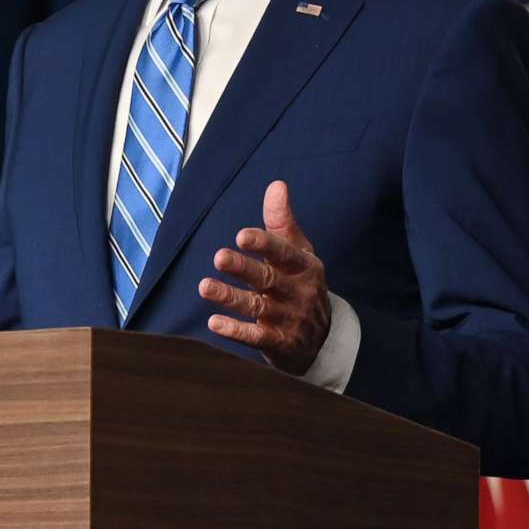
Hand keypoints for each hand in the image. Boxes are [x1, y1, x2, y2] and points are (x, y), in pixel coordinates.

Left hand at [199, 180, 332, 375]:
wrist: (324, 337)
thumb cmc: (302, 284)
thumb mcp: (298, 253)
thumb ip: (282, 222)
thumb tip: (276, 185)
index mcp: (304, 266)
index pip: (284, 253)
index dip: (264, 244)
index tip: (241, 235)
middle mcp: (298, 292)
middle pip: (268, 279)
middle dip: (244, 268)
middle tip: (219, 256)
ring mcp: (289, 319)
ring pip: (257, 307)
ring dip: (231, 297)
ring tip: (204, 286)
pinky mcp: (279, 343)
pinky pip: (256, 337)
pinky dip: (236, 331)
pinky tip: (214, 323)